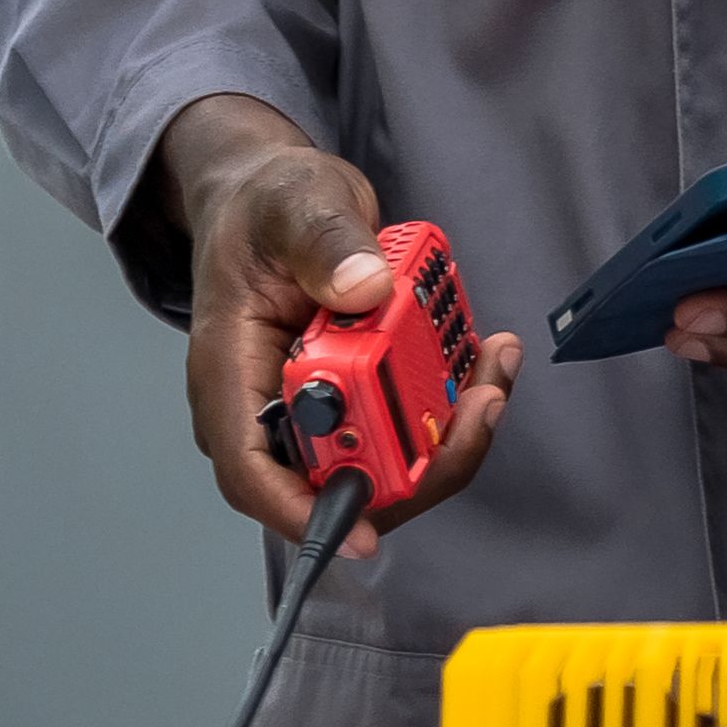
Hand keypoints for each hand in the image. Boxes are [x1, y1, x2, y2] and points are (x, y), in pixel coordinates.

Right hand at [155, 96, 522, 551]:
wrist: (276, 198)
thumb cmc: (268, 207)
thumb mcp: (295, 204)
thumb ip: (325, 242)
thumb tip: (364, 290)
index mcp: (231, 373)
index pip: (254, 471)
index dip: (305, 514)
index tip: (366, 528)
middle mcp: (272, 409)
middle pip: (339, 478)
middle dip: (418, 460)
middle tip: (482, 401)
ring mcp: (319, 410)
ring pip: (386, 462)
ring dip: (450, 430)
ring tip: (495, 364)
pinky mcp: (359, 399)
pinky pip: (409, 426)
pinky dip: (453, 403)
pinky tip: (486, 353)